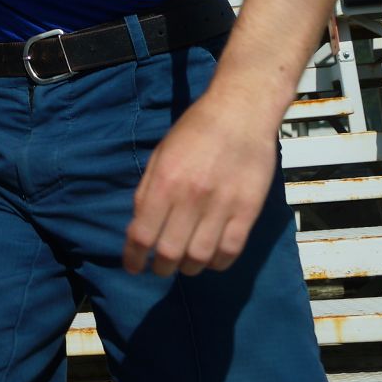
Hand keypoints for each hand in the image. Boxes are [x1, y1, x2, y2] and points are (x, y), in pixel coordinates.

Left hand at [122, 92, 279, 276]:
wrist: (239, 113)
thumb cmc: (194, 131)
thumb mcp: (160, 155)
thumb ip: (147, 191)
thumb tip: (139, 227)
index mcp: (164, 182)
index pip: (142, 234)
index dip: (134, 257)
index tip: (133, 266)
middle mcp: (191, 198)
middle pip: (170, 252)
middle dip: (160, 268)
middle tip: (160, 267)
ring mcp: (222, 206)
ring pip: (200, 257)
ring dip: (188, 268)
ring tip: (185, 264)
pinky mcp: (248, 210)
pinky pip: (230, 251)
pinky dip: (217, 262)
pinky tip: (210, 258)